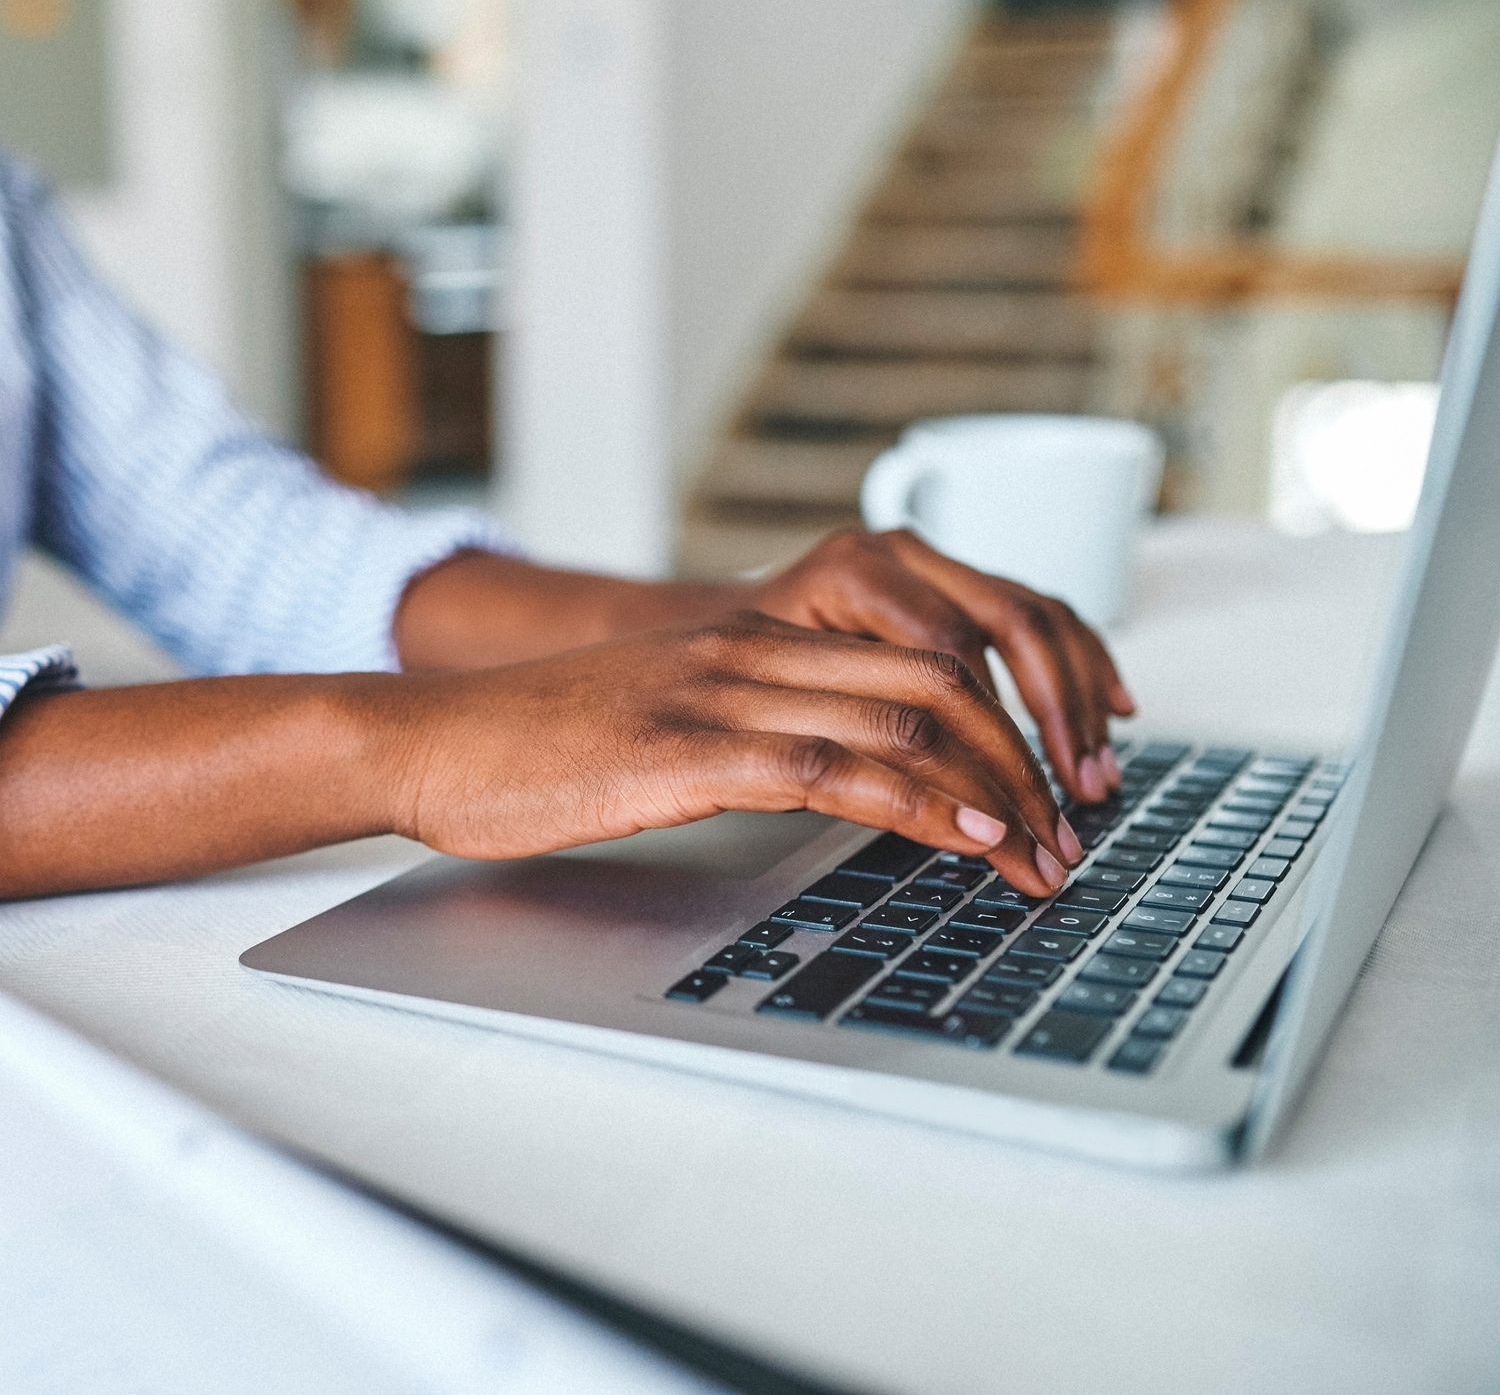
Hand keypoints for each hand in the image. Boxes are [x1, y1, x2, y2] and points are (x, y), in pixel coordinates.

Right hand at [378, 610, 1083, 895]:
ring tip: (1043, 856)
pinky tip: (968, 839)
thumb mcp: (658, 730)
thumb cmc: (531, 752)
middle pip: (936, 681)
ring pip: (904, 718)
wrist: (431, 743)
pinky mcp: (686, 750)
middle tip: (1067, 834)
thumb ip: (744, 739)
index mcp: (747, 642)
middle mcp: (748, 652)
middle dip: (1022, 762)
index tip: (1039, 795)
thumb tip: (832, 788)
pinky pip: (834, 767)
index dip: (1000, 725)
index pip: (916, 661)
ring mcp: (718, 694)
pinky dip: (920, 803)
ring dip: (994, 792)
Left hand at [748, 529, 1135, 802]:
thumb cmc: (712, 685)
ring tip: (1095, 780)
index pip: (948, 660)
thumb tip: (935, 814)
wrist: (678, 640)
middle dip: (1052, 728)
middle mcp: (894, 553)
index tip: (1009, 820)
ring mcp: (925, 558)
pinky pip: (1033, 612)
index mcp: (849, 573)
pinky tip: (1113, 711)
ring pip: (1033, 617)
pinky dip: (1079, 663)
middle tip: (1069, 812)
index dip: (987, 747)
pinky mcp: (945, 577)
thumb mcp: (757, 710)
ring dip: (1078, 701)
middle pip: (1007, 630)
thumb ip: (837, 743)